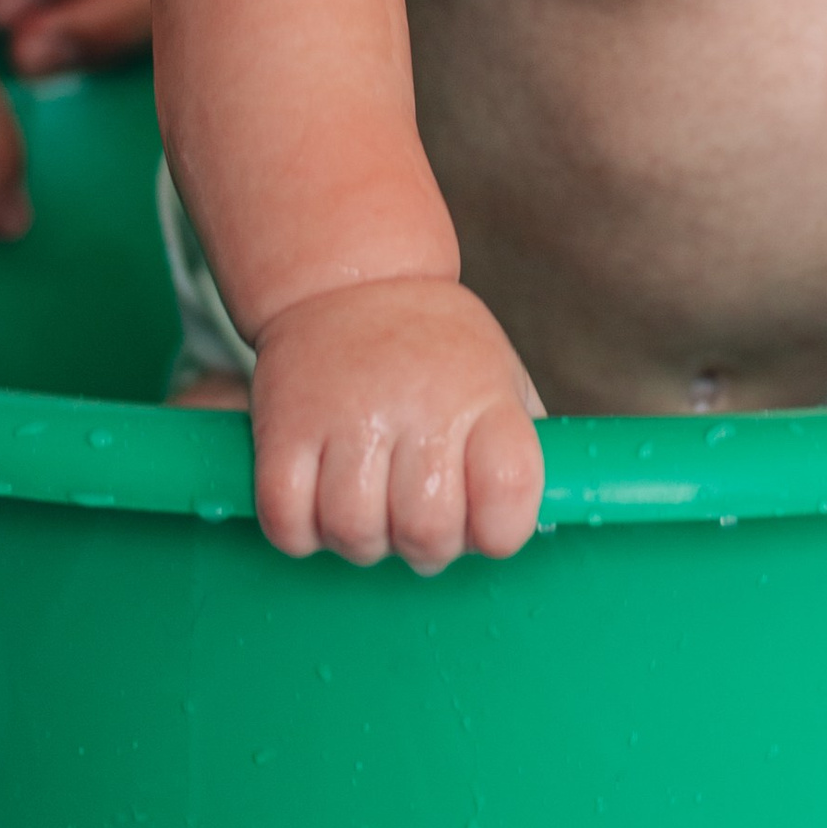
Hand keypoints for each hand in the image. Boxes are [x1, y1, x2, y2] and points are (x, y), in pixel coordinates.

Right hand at [248, 276, 544, 572]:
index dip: (500, 532)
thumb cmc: (438, 348)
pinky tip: (318, 505)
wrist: (350, 279)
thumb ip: (521, 449)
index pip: (508, 494)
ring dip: (362, 542)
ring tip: (370, 509)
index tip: (487, 523)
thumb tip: (542, 527)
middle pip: (427, 531)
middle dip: (426, 548)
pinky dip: (300, 532)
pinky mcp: (284, 427)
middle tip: (419, 521)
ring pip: (354, 532)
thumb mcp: (500, 377)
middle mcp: (420, 404)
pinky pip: (286, 521)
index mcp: (483, 397)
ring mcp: (348, 416)